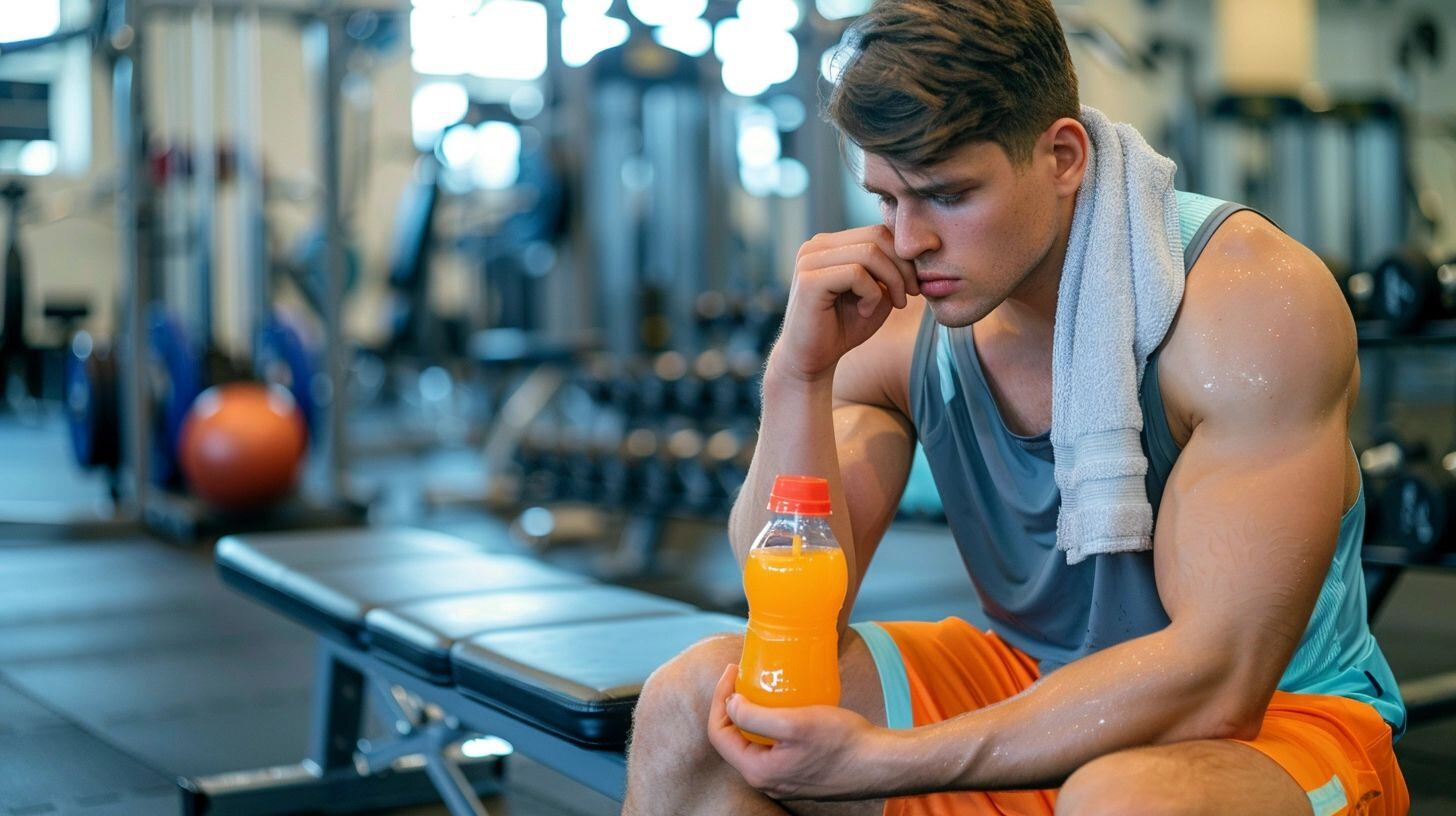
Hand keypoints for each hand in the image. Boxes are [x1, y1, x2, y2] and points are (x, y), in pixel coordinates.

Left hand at [706, 664, 890, 800]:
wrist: (879, 763)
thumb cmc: (841, 742)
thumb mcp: (794, 723)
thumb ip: (753, 716)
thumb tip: (730, 704)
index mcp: (757, 771)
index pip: (719, 734)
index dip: (720, 698)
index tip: (733, 670)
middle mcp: (766, 780)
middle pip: (734, 739)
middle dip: (733, 704)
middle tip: (744, 675)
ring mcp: (783, 778)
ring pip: (754, 742)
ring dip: (752, 714)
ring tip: (762, 687)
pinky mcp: (799, 772)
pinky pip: (773, 747)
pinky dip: (771, 724)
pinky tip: (786, 706)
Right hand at [768, 225, 919, 384]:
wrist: (812, 360)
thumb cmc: (844, 327)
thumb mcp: (876, 293)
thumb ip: (889, 269)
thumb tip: (913, 249)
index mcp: (831, 244)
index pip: (878, 231)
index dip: (904, 256)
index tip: (913, 286)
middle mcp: (816, 245)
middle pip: (877, 236)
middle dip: (903, 267)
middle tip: (909, 296)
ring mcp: (809, 260)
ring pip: (869, 252)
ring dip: (892, 281)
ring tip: (891, 305)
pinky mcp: (809, 280)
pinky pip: (855, 273)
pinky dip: (872, 294)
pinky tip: (865, 311)